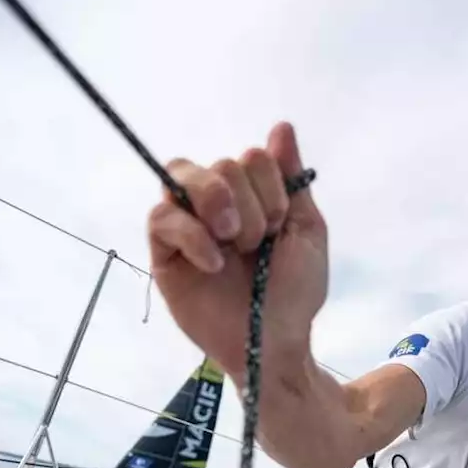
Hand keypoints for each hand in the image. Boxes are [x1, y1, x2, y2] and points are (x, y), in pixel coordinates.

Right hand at [146, 122, 328, 378]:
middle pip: (219, 164)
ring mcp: (187, 225)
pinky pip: (161, 218)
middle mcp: (216, 204)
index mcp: (252, 195)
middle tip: (256, 242)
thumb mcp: (306, 230)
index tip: (280, 223)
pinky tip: (214, 263)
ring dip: (218, 204)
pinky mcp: (163, 253)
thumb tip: (281, 127)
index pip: (250, 157)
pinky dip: (192, 234)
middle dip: (248, 202)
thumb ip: (291, 178)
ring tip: (233, 243)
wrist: (274, 340)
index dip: (269, 186)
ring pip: (182, 175)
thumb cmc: (293, 291)